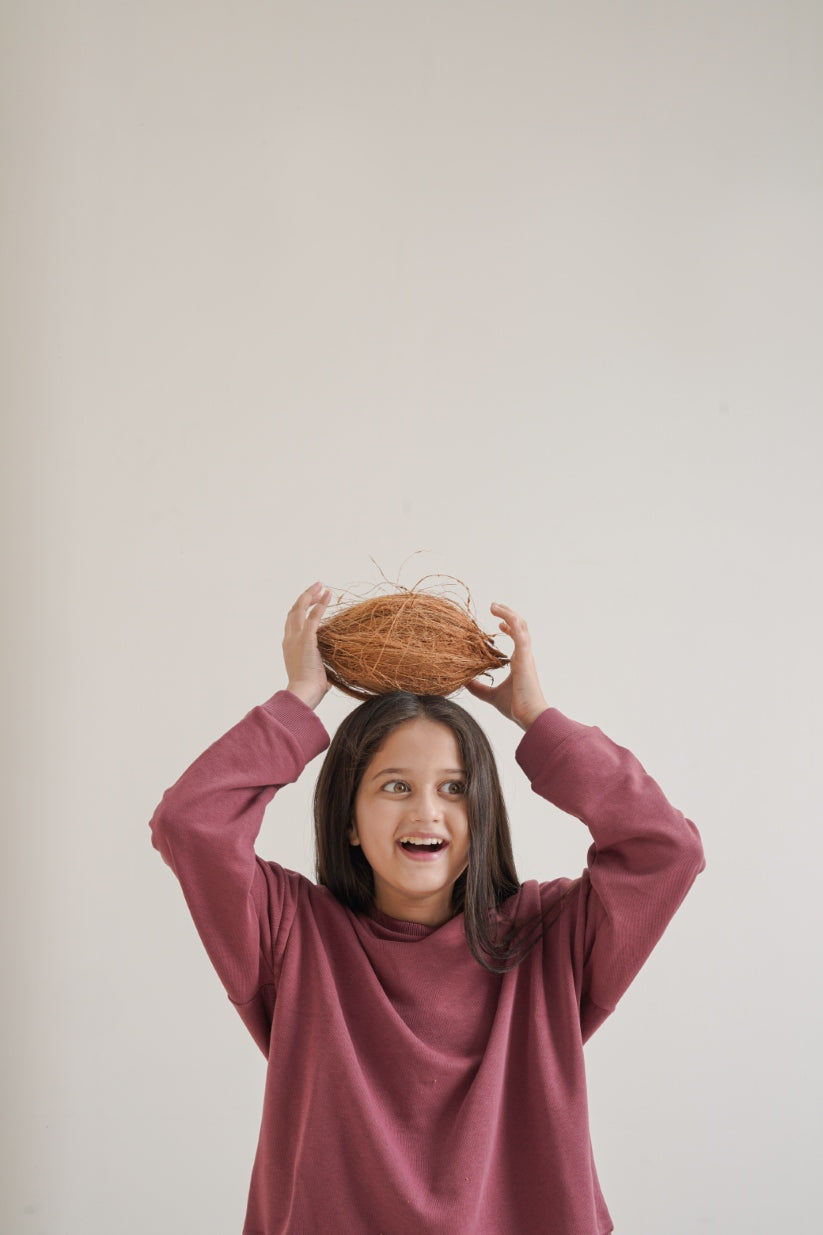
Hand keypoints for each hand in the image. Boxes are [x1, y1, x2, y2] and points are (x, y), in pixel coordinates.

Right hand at [283, 582, 331, 709]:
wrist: (304, 692)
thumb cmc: (311, 689)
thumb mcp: (314, 671)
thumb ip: (320, 664)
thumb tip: (332, 669)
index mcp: (289, 646)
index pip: (292, 623)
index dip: (300, 611)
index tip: (311, 603)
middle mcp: (289, 638)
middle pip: (293, 611)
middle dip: (304, 598)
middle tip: (316, 589)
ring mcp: (296, 637)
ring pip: (300, 608)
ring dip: (310, 595)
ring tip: (321, 586)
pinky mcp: (307, 637)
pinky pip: (314, 615)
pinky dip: (321, 603)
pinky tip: (328, 594)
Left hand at [465, 603, 547, 730]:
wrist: (529, 716)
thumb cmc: (516, 707)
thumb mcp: (491, 695)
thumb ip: (479, 688)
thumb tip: (463, 681)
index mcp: (520, 662)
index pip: (517, 638)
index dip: (509, 627)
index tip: (498, 624)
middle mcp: (524, 656)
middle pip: (519, 627)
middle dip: (508, 615)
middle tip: (494, 607)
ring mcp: (526, 655)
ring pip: (521, 626)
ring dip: (508, 613)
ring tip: (494, 606)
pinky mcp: (525, 658)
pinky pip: (520, 634)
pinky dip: (512, 622)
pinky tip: (501, 618)